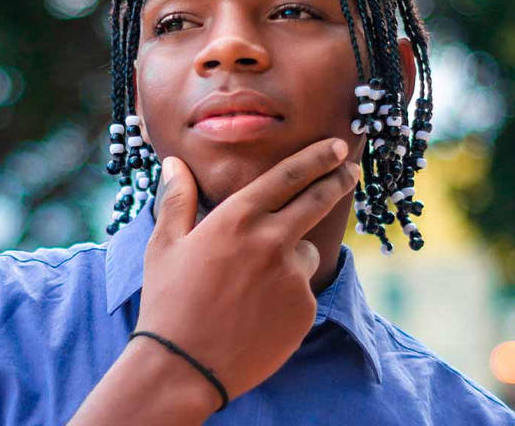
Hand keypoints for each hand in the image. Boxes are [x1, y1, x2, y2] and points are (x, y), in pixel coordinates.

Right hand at [134, 138, 359, 409]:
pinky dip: (288, 294)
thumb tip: (174, 163)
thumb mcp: (164, 244)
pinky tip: (257, 312)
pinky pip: (303, 289)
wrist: (183, 367)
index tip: (336, 146)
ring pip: (306, 252)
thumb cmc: (168, 301)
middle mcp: (271, 241)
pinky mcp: (303, 309)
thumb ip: (176, 198)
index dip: (317, 158)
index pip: (288, 176)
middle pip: (318, 200)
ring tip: (252, 286)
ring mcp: (292, 276)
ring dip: (292, 256)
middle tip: (350, 170)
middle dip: (338, 180)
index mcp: (237, 219)